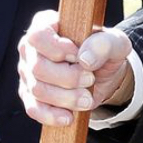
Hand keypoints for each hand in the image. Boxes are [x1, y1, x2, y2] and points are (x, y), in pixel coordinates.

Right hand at [18, 9, 133, 125]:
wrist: (102, 76)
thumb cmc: (104, 52)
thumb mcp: (115, 43)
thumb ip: (104, 44)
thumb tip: (85, 59)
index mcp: (46, 25)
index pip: (38, 35)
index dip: (58, 49)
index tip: (78, 56)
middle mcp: (31, 48)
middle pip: (38, 67)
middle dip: (68, 78)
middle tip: (89, 79)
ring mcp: (27, 72)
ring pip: (37, 89)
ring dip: (66, 98)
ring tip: (87, 98)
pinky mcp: (30, 95)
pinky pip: (34, 108)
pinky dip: (52, 115)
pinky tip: (69, 117)